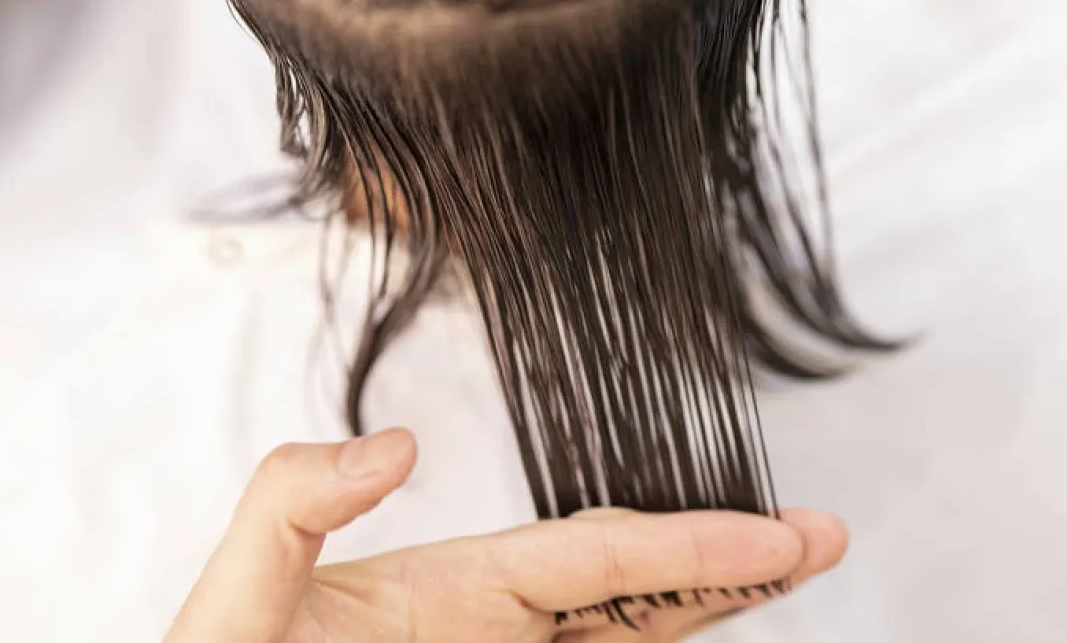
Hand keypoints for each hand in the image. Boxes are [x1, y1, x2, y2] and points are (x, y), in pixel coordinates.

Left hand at [168, 429, 847, 641]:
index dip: (690, 541)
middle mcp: (500, 624)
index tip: (774, 536)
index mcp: (459, 583)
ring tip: (795, 574)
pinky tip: (712, 634)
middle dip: (734, 563)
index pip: (601, 552)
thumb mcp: (242, 590)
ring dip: (719, 608)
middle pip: (643, 589)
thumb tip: (399, 443)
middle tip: (823, 538)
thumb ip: (295, 502)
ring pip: (638, 636)